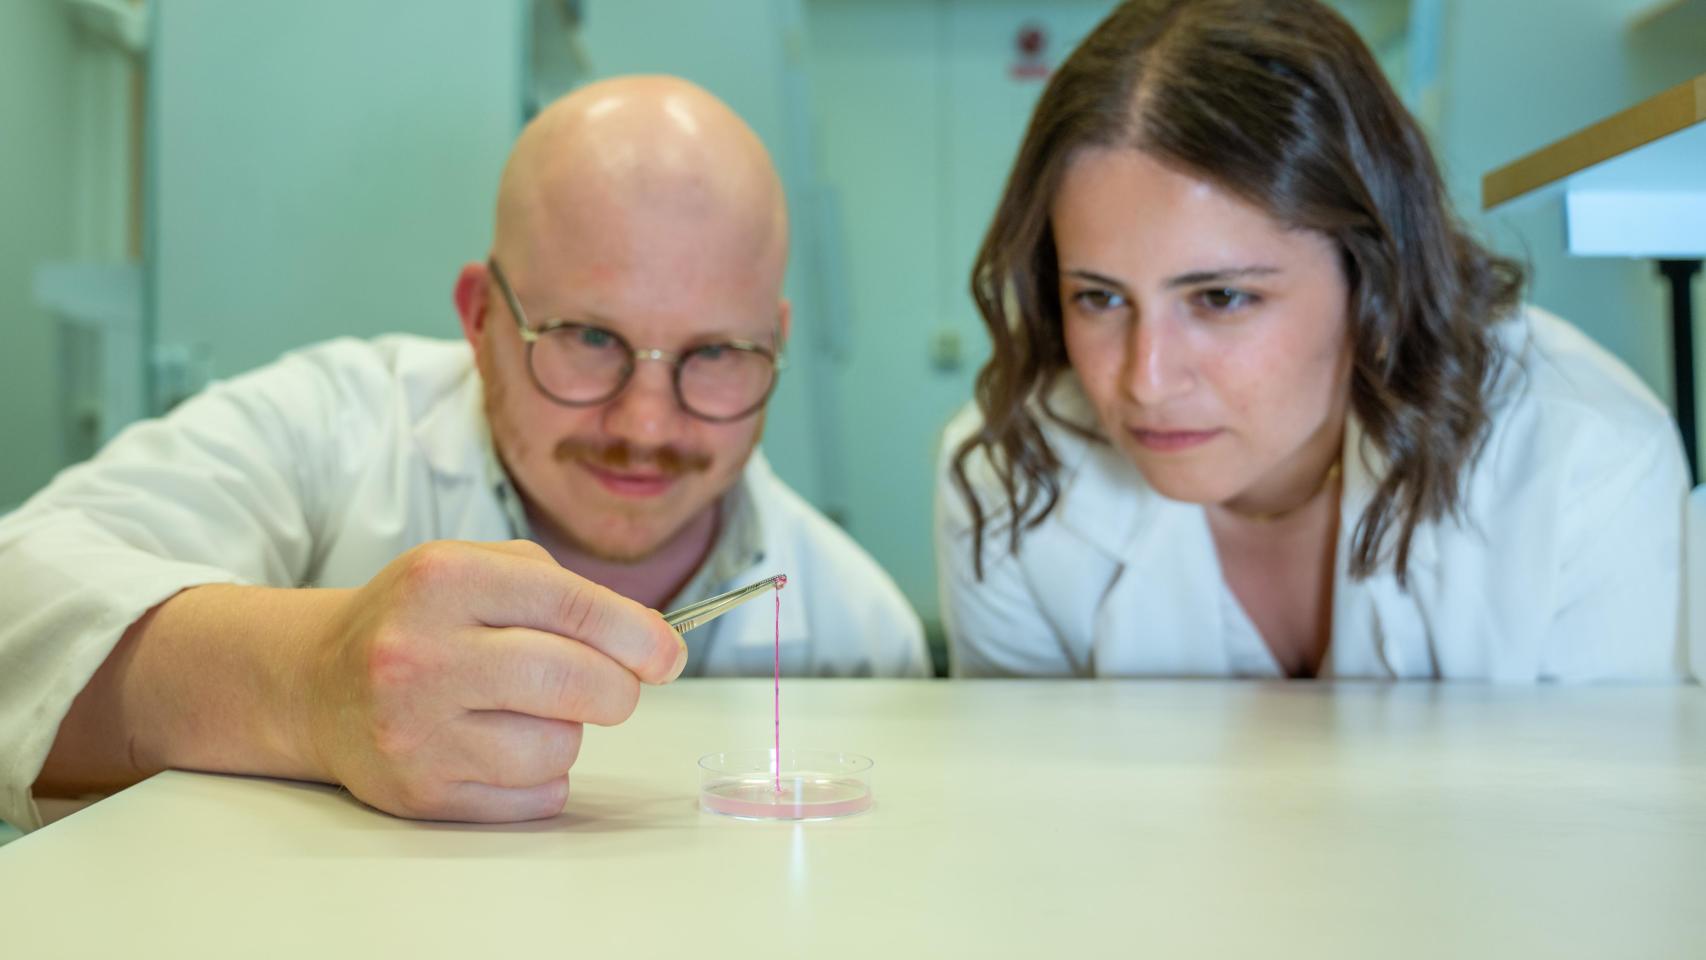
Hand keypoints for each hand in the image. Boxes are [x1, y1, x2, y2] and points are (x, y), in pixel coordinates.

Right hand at [302, 540, 682, 821]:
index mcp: (446, 580)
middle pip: (576, 683)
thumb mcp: (477, 567)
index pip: (575, 607)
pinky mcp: (419, 794)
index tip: (669, 656)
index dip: (641, 637)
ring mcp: (415, 731)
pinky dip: (541, 778)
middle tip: (611, 686)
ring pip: (559, 748)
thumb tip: (654, 645)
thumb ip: (565, 592)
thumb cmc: (421, 618)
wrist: (317, 681)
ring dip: (566, 732)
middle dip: (617, 689)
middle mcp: (422, 654)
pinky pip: (535, 799)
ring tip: (525, 711)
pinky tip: (501, 746)